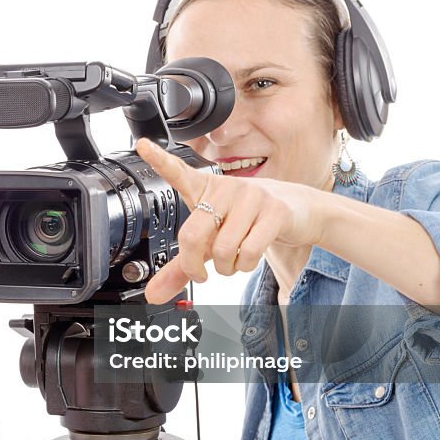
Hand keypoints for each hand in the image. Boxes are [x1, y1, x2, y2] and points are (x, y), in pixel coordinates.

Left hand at [135, 138, 325, 303]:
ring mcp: (251, 196)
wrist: (298, 212)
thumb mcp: (210, 242)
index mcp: (204, 189)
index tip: (141, 144)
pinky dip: (246, 265)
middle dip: (194, 266)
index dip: (159, 160)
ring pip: (224, 249)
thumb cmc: (246, 223)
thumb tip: (154, 295)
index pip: (178, 172)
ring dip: (227, 268)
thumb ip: (181, 268)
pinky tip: (249, 257)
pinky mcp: (274, 211)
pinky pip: (249, 252)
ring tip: (234, 259)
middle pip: (193, 235)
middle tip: (201, 274)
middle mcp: (225, 188)